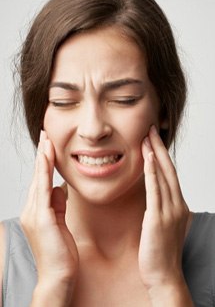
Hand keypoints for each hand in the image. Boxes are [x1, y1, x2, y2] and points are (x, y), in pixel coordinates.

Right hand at [20, 131, 78, 289]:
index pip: (41, 181)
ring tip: (47, 140)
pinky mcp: (41, 218)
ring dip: (43, 158)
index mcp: (37, 210)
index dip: (44, 162)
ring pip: (38, 179)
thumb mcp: (60, 222)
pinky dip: (44, 172)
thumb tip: (58, 188)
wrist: (58, 275)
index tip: (48, 146)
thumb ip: (58, 204)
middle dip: (42, 155)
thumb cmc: (60, 251)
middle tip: (46, 135)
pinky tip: (47, 158)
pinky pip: (43, 190)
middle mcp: (32, 209)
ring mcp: (34, 213)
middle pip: (37, 176)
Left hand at [138, 125, 189, 289]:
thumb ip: (160, 208)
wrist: (163, 276)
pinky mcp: (158, 218)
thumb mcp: (163, 225)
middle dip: (159, 148)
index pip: (170, 174)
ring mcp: (170, 211)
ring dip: (155, 154)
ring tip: (147, 137)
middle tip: (151, 129)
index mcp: (178, 205)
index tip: (153, 140)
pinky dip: (153, 173)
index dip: (162, 155)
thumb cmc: (160, 251)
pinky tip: (148, 159)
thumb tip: (153, 197)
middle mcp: (177, 205)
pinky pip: (155, 190)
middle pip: (169, 169)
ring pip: (164, 175)